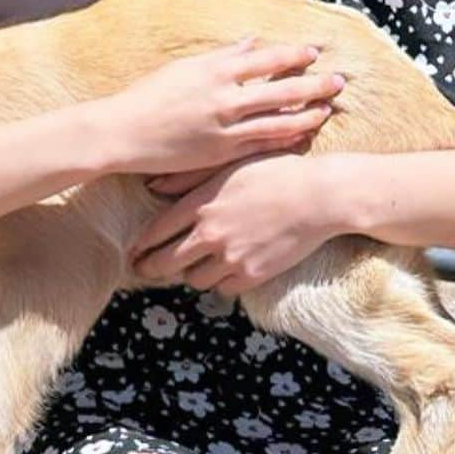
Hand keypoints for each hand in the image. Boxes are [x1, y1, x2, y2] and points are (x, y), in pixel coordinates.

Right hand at [102, 41, 344, 176]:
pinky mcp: (221, 154)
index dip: (294, 55)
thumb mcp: (183, 68)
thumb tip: (250, 43)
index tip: (314, 52)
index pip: (266, 58)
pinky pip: (262, 146)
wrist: (122, 133)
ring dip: (307, 114)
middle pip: (282, 89)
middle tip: (340, 81)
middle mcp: (224, 98)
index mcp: (215, 70)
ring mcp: (225, 128)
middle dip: (314, 84)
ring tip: (328, 110)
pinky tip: (302, 136)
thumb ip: (221, 57)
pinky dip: (285, 140)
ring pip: (279, 121)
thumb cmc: (147, 96)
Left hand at [128, 152, 342, 295]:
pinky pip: (223, 288)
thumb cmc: (275, 171)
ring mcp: (231, 257)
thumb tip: (152, 185)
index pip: (156, 232)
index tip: (134, 252)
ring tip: (193, 266)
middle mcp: (210, 234)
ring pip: (194, 279)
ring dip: (190, 274)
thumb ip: (186, 178)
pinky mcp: (253, 275)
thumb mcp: (228, 165)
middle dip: (151, 268)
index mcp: (201, 205)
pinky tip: (224, 270)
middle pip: (166, 263)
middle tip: (144, 270)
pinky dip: (220, 282)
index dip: (141, 246)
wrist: (320, 196)